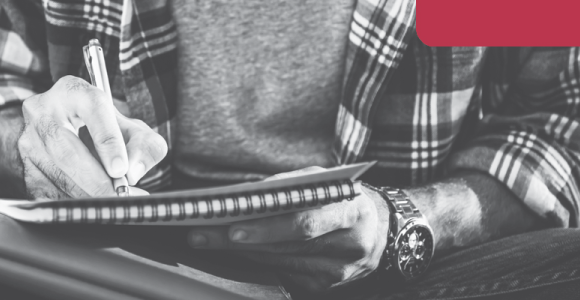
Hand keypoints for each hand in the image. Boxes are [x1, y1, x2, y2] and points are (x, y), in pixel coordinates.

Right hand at [18, 76, 166, 198]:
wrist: (70, 135)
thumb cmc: (105, 132)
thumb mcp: (133, 131)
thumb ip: (144, 146)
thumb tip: (132, 171)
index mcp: (74, 91)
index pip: (94, 110)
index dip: (108, 141)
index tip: (121, 169)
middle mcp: (44, 110)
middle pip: (67, 149)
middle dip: (95, 179)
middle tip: (117, 196)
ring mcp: (29, 139)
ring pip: (56, 173)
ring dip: (85, 195)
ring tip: (111, 204)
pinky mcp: (23, 166)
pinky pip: (46, 191)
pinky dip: (72, 203)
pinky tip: (90, 207)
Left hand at [187, 167, 389, 291]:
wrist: (378, 230)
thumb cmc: (341, 198)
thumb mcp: (324, 181)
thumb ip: (291, 186)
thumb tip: (247, 195)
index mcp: (350, 209)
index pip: (304, 222)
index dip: (267, 228)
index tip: (233, 227)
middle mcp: (348, 243)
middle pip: (285, 246)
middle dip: (238, 240)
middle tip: (202, 234)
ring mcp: (338, 270)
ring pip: (280, 262)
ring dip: (241, 251)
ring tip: (208, 239)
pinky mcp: (327, 286)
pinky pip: (285, 273)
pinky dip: (258, 261)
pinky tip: (238, 252)